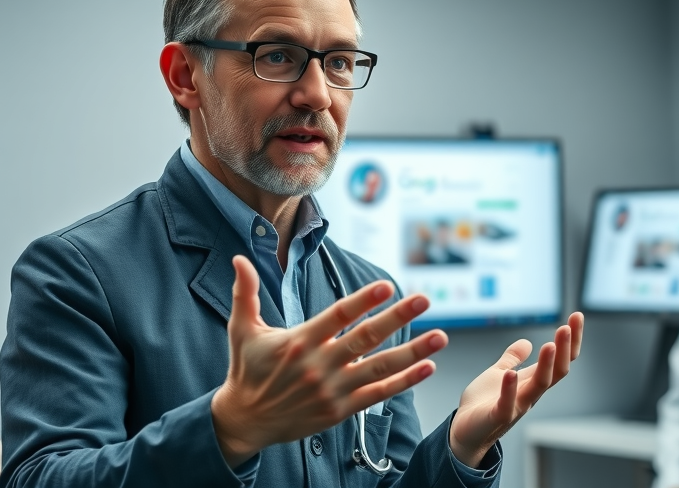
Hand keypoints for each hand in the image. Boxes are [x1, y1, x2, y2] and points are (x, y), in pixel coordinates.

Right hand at [211, 256, 448, 466]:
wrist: (246, 420)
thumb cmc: (247, 370)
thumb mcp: (242, 329)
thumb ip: (246, 293)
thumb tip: (238, 258)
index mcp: (300, 341)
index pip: (337, 316)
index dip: (363, 301)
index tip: (386, 286)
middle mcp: (319, 365)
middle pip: (365, 338)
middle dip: (397, 317)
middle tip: (423, 299)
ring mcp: (333, 390)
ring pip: (379, 367)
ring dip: (413, 352)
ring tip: (440, 336)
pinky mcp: (340, 410)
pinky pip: (378, 394)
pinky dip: (404, 382)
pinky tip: (427, 367)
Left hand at [449, 312, 583, 466]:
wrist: (464, 432)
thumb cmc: (482, 404)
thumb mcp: (498, 373)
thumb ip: (512, 359)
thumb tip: (526, 342)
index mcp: (531, 382)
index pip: (559, 360)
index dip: (570, 340)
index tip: (576, 316)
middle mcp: (529, 394)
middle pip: (557, 372)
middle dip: (564, 349)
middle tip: (568, 326)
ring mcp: (516, 406)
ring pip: (539, 386)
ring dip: (546, 365)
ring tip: (550, 344)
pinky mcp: (497, 417)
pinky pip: (508, 405)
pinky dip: (510, 390)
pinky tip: (511, 374)